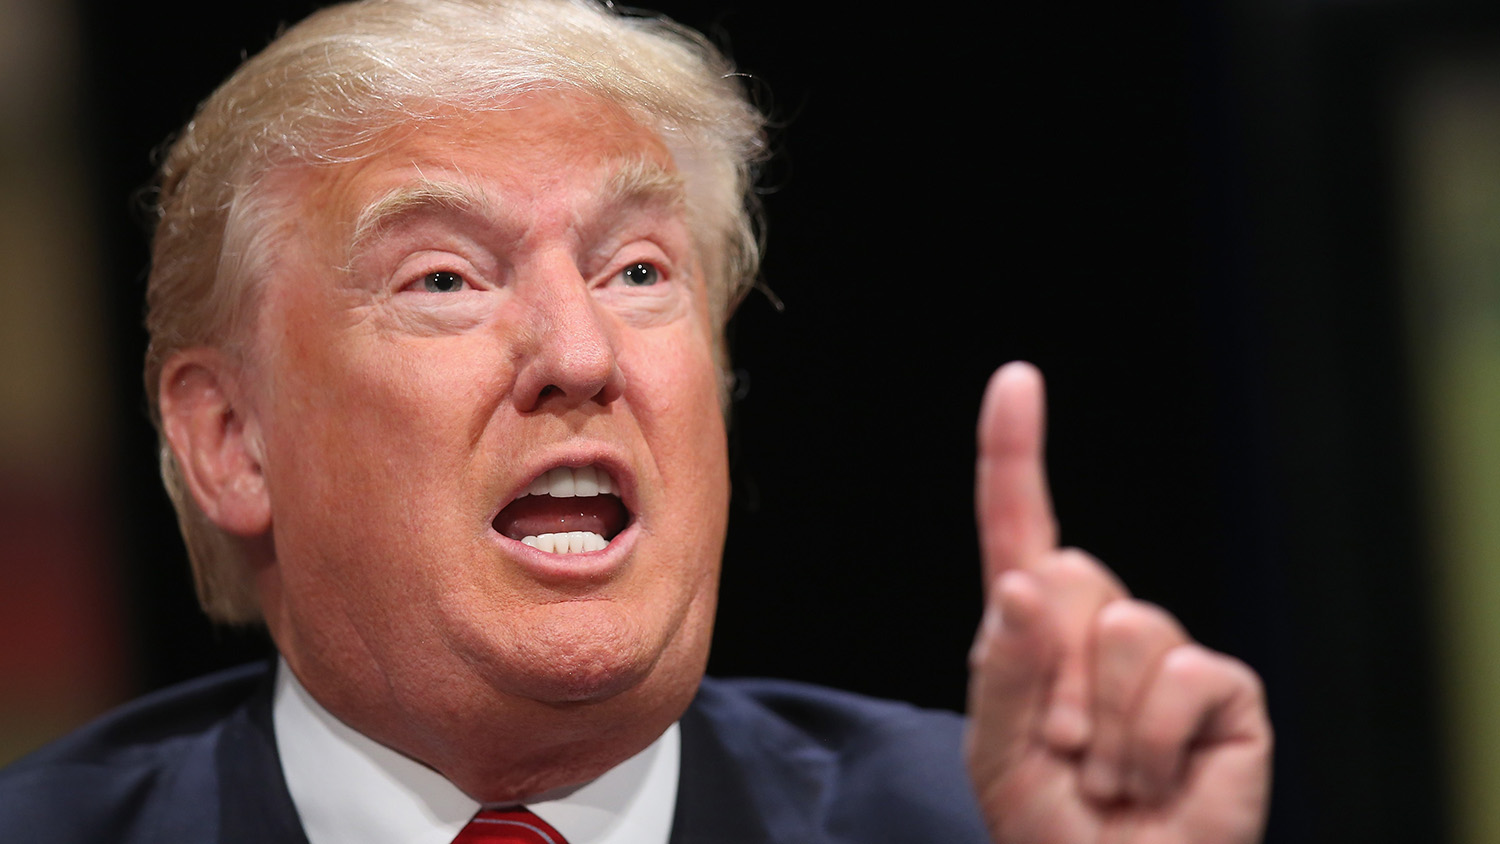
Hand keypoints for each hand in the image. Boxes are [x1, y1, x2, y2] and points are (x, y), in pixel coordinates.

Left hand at [965, 362, 1271, 843]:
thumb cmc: (1047, 823)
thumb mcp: (995, 749)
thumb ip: (1001, 667)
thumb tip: (1024, 581)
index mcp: (1033, 629)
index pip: (1020, 525)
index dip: (1014, 453)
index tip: (1016, 379)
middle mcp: (1099, 626)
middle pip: (1071, 572)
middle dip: (1051, 672)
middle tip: (1061, 749)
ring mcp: (1166, 652)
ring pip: (1124, 625)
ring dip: (1100, 721)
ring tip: (1108, 773)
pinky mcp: (1224, 687)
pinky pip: (1180, 673)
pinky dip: (1151, 740)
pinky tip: (1155, 777)